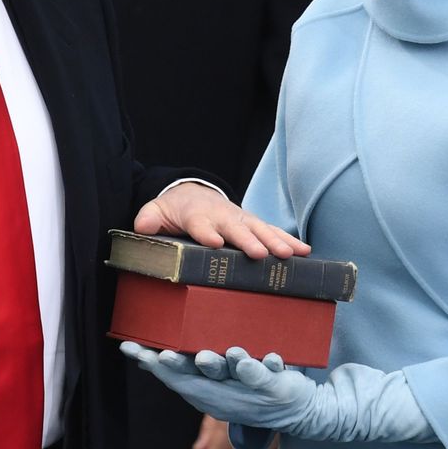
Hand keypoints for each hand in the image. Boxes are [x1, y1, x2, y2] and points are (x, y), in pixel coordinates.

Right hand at [121, 343, 315, 430]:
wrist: (297, 411)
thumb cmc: (249, 387)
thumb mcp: (217, 381)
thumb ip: (190, 368)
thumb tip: (154, 353)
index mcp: (207, 391)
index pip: (175, 377)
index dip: (152, 365)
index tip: (129, 348)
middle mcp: (224, 393)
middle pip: (198, 380)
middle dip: (179, 367)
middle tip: (162, 355)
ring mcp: (249, 390)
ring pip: (232, 376)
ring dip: (221, 365)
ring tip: (208, 354)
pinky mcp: (275, 386)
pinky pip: (267, 376)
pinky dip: (262, 367)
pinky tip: (261, 357)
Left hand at [133, 182, 309, 259]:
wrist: (193, 194)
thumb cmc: (175, 210)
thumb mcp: (156, 211)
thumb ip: (149, 218)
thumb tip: (143, 226)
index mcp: (197, 215)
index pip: (201, 224)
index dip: (207, 232)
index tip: (215, 242)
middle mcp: (222, 215)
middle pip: (236, 228)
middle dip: (248, 240)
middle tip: (260, 254)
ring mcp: (240, 219)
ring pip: (260, 229)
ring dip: (276, 241)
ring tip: (290, 254)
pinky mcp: (253, 224)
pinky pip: (272, 231)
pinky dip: (288, 240)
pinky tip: (304, 251)